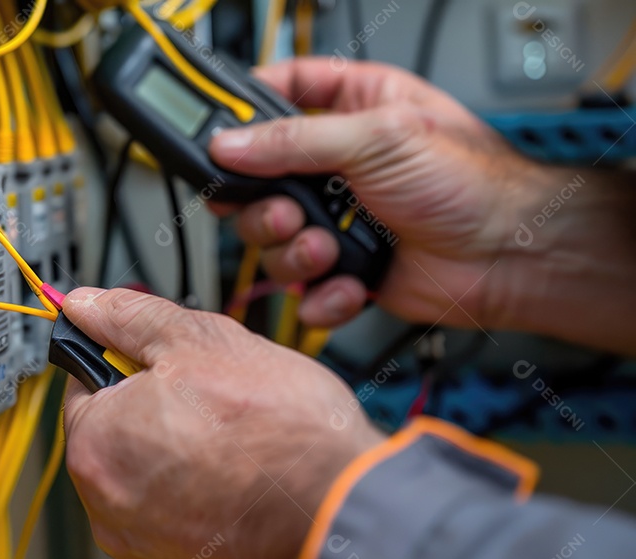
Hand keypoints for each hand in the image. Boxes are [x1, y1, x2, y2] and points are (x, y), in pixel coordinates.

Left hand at [61, 287, 384, 558]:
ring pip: (152, 477)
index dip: (129, 358)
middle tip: (214, 395)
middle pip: (119, 433)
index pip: (85, 381)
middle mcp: (107, 507)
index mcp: (96, 445)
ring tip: (238, 439)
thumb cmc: (282, 436)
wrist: (343, 515)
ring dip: (184, 453)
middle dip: (159, 407)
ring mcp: (146, 547)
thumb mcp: (201, 341)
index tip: (165, 358)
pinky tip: (244, 478)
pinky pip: (182, 518)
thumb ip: (131, 317)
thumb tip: (87, 304)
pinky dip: (205, 498)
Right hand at [208, 58, 635, 355]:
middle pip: (256, 181)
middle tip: (287, 212)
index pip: (278, 93)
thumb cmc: (475, 183)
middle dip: (264, 208)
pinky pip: (303, 289)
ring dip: (295, 253)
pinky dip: (321, 294)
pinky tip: (350, 280)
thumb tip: (230, 144)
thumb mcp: (379, 138)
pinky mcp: (343, 270)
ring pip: (271, 241)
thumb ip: (295, 140)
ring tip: (328, 250)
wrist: (511, 257)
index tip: (219, 134)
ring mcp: (336, 220)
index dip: (244, 111)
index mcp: (350, 110)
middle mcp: (336, 166)